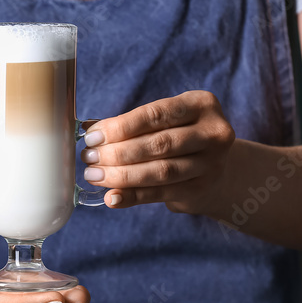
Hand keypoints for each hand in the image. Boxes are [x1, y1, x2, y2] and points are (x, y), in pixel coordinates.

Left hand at [80, 91, 235, 213]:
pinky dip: (133, 196)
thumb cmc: (178, 134)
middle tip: (89, 157)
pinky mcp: (201, 189)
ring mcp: (211, 164)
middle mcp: (213, 133)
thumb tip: (88, 130)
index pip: (155, 115)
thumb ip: (130, 124)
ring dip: (121, 175)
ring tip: (95, 175)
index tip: (92, 136)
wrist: (212, 164)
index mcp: (201, 104)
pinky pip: (160, 194)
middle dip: (118, 152)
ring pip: (160, 171)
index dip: (121, 127)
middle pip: (159, 144)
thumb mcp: (164, 120)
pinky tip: (112, 197)